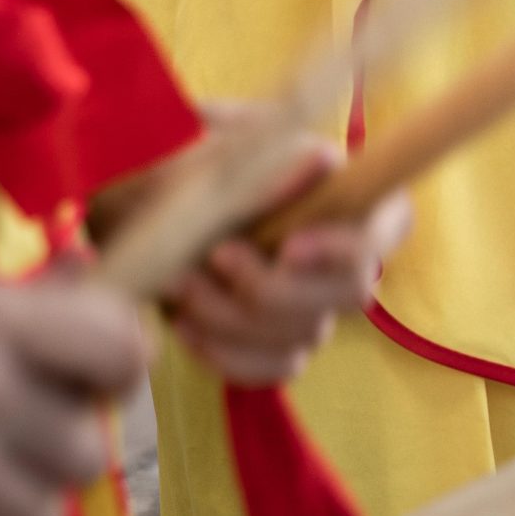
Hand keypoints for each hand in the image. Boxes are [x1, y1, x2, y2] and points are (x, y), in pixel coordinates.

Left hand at [147, 111, 411, 385]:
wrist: (124, 215)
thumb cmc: (178, 168)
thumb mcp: (215, 149)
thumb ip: (263, 157)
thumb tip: (323, 161)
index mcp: (343, 195)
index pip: (390, 226)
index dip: (350, 247)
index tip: (289, 248)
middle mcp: (340, 255)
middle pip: (352, 292)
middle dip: (277, 287)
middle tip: (216, 257)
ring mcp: (312, 303)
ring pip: (308, 334)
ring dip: (236, 318)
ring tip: (179, 285)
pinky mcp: (277, 341)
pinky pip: (277, 367)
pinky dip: (229, 355)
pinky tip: (186, 328)